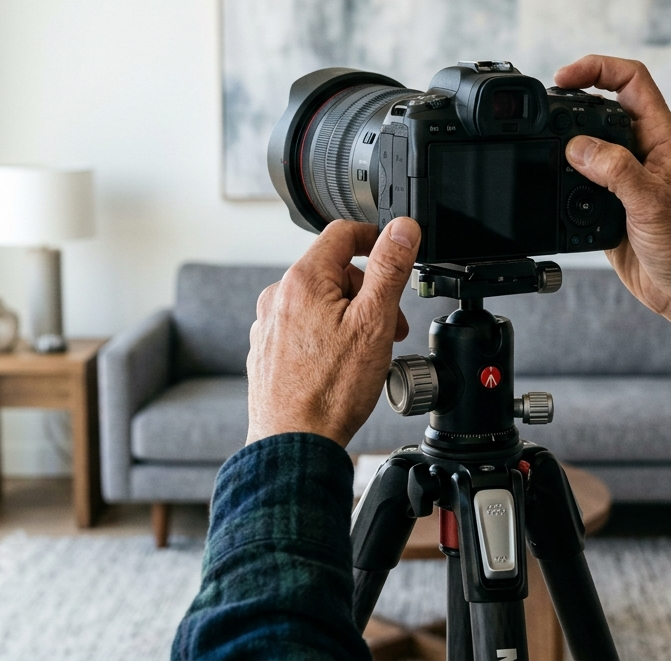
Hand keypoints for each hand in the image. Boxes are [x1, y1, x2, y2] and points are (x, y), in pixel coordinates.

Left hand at [245, 218, 421, 445]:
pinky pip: (304, 326)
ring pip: (320, 302)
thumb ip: (389, 268)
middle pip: (334, 272)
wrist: (294, 442)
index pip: (342, 234)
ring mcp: (269, 324)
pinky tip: (341, 365)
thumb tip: (402, 229)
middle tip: (392, 326)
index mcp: (303, 281)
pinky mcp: (268, 349)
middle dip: (369, 292)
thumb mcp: (374, 322)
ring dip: (350, 316)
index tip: (394, 250)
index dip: (375, 237)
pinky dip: (327, 335)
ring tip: (369, 351)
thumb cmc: (331, 391)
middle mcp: (278, 296)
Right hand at [556, 55, 670, 348]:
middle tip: (544, 110)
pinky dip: (561, 174)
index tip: (565, 77)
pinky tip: (550, 180)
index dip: (597, 69)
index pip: (631, 81)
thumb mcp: (651, 202)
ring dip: (564, 139)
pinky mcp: (608, 200)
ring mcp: (624, 175)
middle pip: (602, 104)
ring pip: (588, 140)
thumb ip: (615, 170)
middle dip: (572, 100)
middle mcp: (642, 150)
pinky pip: (578, 176)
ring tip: (541, 142)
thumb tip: (576, 146)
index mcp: (661, 138)